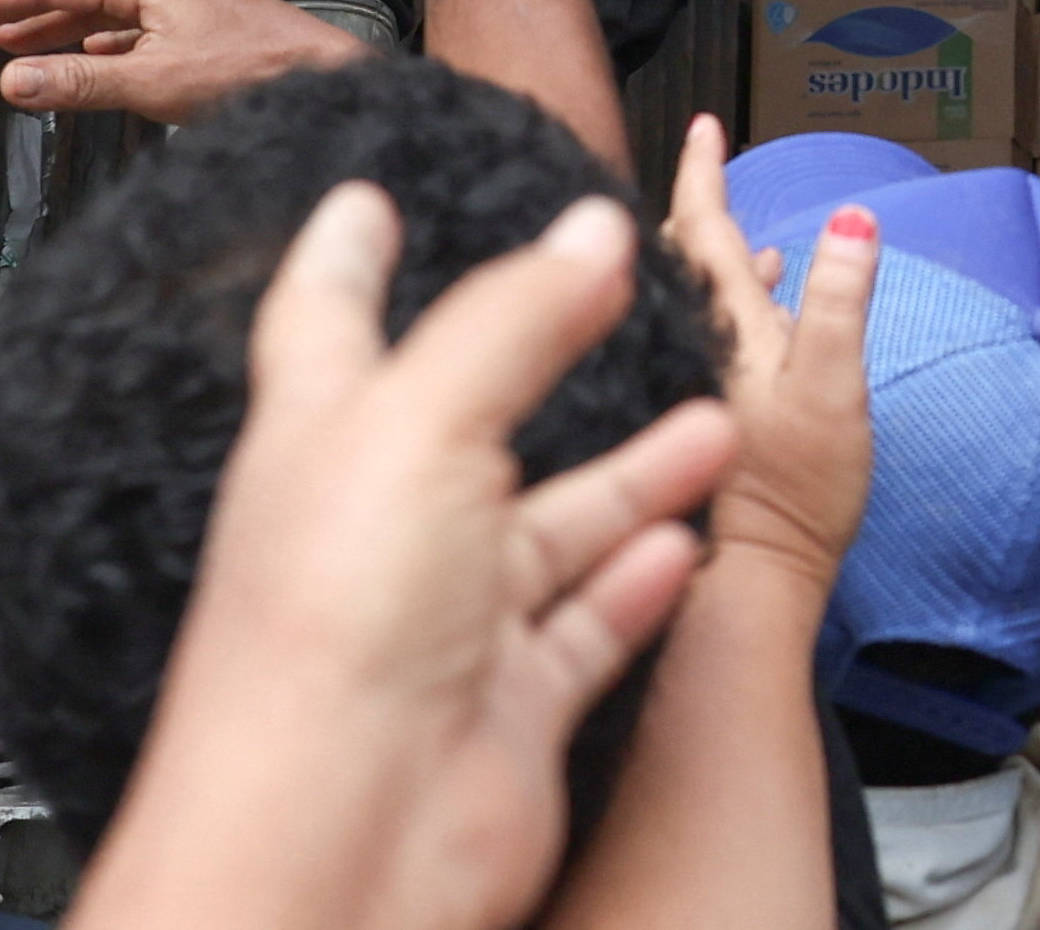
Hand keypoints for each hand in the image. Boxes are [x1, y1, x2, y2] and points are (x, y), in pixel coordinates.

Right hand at [0, 0, 361, 120]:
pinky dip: (88, 42)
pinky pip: (124, 29)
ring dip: (50, 25)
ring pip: (96, 11)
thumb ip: (80, 83)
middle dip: (14, 3)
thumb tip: (11, 82)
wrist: (323, 74)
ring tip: (6, 39)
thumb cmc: (252, 72)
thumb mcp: (154, 81)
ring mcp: (177, 1)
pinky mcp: (193, 26)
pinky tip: (76, 56)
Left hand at [70, 184, 733, 929]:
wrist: (343, 836)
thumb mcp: (422, 423)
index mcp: (324, 445)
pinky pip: (589, 626)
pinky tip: (681, 546)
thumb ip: (514, 319)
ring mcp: (448, 619)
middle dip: (542, 358)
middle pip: (469, 419)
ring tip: (715, 424)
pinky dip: (640, 582)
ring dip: (636, 473)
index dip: (343, 254)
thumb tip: (590, 232)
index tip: (362, 201)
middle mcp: (382, 527)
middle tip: (604, 291)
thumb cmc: (327, 638)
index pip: (324, 321)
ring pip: (558, 523)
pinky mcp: (509, 702)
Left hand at [661, 114, 879, 587]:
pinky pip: (695, 364)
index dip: (703, 172)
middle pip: (677, 270)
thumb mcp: (830, 390)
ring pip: (688, 318)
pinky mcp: (680, 440)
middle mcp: (684, 357)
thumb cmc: (784, 503)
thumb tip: (852, 223)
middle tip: (719, 181)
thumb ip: (839, 304)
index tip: (705, 126)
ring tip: (760, 249)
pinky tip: (754, 337)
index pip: (696, 228)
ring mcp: (676, 400)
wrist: (743, 597)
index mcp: (714, 332)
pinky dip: (727, 333)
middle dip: (702, 221)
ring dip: (721, 278)